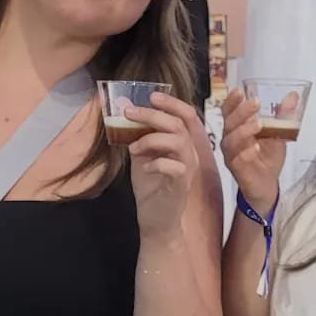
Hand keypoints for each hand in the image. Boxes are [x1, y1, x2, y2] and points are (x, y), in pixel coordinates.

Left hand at [125, 93, 203, 239]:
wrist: (156, 220)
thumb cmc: (151, 187)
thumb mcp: (142, 156)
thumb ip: (139, 137)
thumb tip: (126, 115)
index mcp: (183, 143)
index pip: (186, 116)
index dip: (171, 103)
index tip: (151, 96)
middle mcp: (189, 153)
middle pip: (178, 124)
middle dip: (152, 115)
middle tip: (129, 113)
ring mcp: (187, 169)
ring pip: (178, 141)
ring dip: (150, 139)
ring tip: (133, 148)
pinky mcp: (181, 185)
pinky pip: (173, 166)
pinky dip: (155, 163)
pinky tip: (144, 168)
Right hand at [219, 89, 289, 212]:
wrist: (268, 185)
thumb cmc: (268, 157)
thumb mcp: (278, 134)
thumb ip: (283, 116)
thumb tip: (293, 95)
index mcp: (237, 127)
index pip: (229, 111)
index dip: (232, 100)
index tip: (240, 90)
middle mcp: (230, 139)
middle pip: (229, 123)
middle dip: (241, 111)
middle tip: (255, 103)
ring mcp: (231, 155)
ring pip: (230, 140)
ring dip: (243, 131)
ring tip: (258, 124)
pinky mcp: (236, 170)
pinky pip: (237, 160)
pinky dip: (246, 153)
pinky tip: (256, 148)